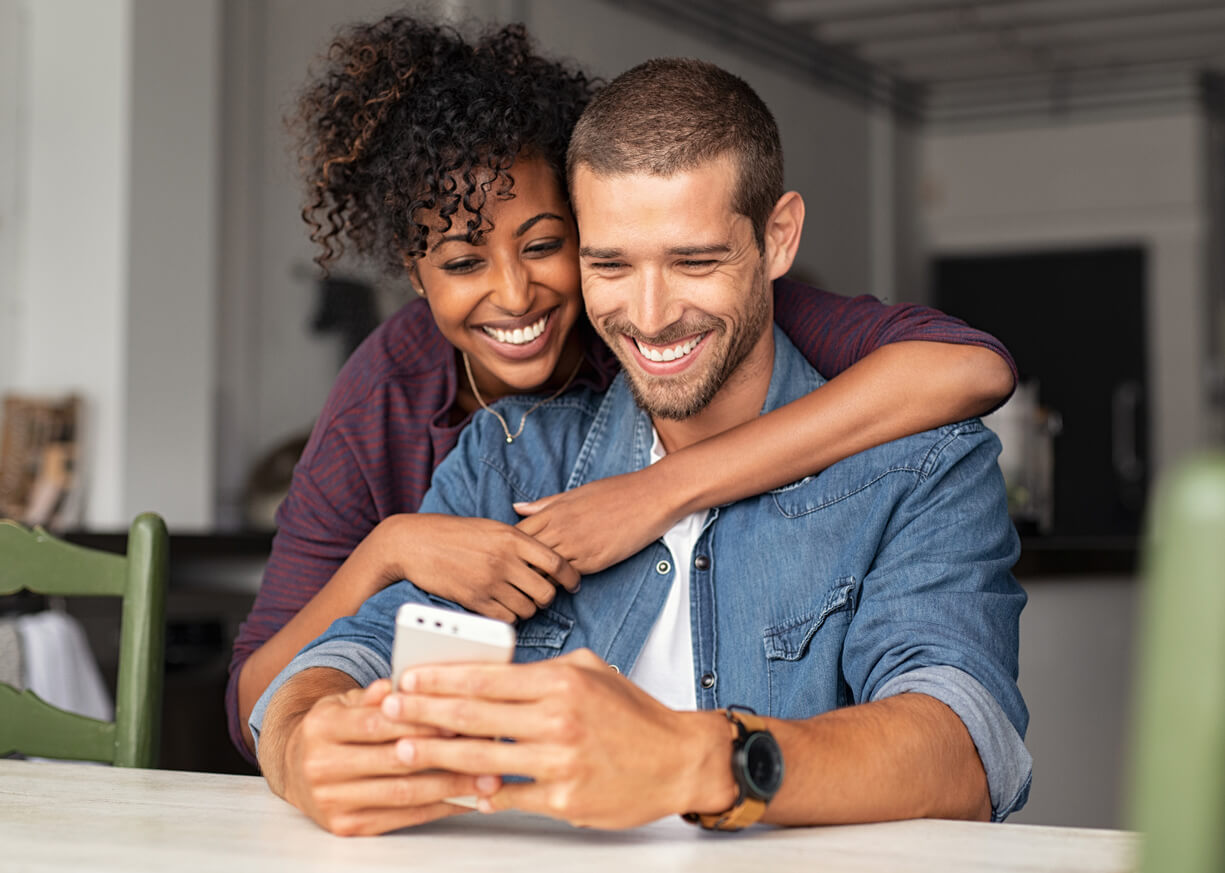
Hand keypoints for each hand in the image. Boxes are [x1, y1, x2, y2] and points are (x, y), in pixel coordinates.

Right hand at [276, 677, 501, 835]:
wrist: (293, 768)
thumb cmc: (334, 729)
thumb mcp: (346, 702)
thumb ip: (376, 694)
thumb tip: (401, 684)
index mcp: (322, 727)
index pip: (378, 724)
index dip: (420, 722)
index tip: (458, 720)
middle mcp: (321, 766)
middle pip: (393, 761)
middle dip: (444, 755)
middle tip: (485, 750)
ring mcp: (332, 800)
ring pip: (402, 794)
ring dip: (450, 787)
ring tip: (486, 780)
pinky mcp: (345, 826)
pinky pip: (401, 818)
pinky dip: (437, 808)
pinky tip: (464, 799)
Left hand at [381, 650, 736, 828]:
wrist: (679, 759)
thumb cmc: (634, 714)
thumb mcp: (591, 671)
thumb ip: (542, 670)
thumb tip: (493, 672)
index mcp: (561, 682)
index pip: (486, 678)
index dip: (440, 678)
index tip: (408, 678)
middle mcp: (558, 719)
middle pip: (474, 716)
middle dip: (423, 712)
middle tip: (389, 710)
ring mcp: (560, 763)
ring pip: (483, 758)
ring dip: (437, 754)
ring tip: (405, 749)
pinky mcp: (564, 801)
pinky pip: (510, 797)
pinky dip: (479, 793)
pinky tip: (454, 788)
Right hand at [383, 514, 579, 622]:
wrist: (415, 543)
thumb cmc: (454, 533)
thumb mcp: (491, 527)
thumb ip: (519, 541)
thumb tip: (547, 559)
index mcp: (512, 538)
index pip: (557, 562)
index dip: (571, 577)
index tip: (573, 584)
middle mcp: (504, 560)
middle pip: (546, 591)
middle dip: (547, 597)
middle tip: (539, 595)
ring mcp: (489, 582)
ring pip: (528, 608)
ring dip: (527, 608)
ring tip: (518, 600)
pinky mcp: (474, 600)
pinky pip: (506, 618)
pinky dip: (509, 617)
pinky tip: (502, 608)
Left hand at [514, 468, 676, 574]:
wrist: (651, 497)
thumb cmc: (615, 492)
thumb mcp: (576, 493)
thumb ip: (545, 504)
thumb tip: (517, 508)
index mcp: (554, 511)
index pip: (517, 535)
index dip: (511, 548)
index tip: (512, 556)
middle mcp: (561, 529)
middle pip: (525, 556)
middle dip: (519, 568)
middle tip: (518, 578)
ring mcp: (577, 546)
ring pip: (544, 571)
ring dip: (539, 579)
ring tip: (537, 586)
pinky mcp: (594, 561)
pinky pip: (568, 577)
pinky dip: (561, 582)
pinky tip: (562, 584)